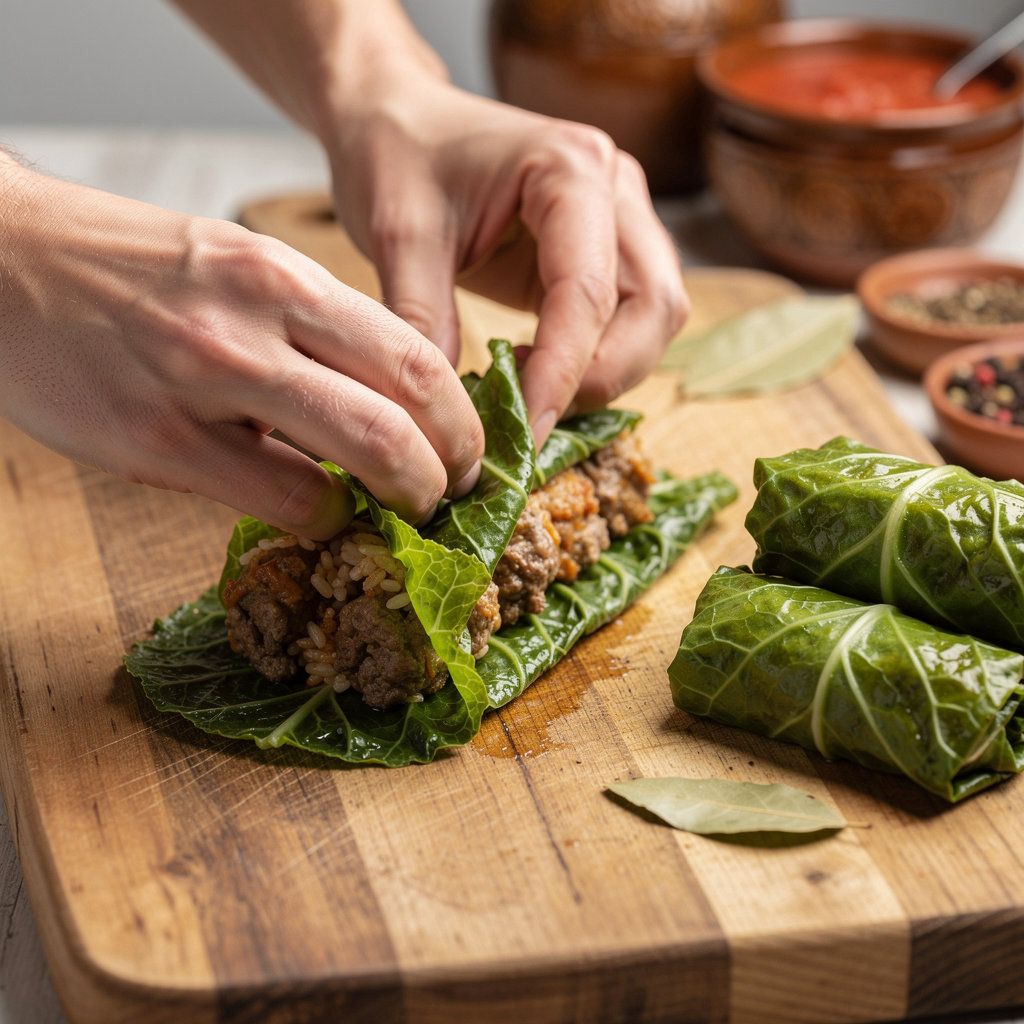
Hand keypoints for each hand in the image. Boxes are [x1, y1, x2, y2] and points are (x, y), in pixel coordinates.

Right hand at [0, 158, 482, 536]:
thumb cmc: (129, 272)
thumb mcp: (234, 268)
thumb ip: (311, 334)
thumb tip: (381, 409)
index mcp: (282, 273)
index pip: (416, 352)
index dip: (462, 416)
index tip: (467, 447)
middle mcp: (256, 319)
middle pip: (409, 404)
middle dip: (454, 464)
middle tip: (454, 491)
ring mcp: (206, 380)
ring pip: (362, 453)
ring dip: (405, 496)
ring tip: (404, 511)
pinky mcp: (158, 441)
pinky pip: (281, 499)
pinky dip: (323, 519)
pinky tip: (320, 517)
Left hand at [327, 77, 688, 444]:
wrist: (397, 116)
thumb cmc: (395, 154)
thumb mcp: (396, 235)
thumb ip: (423, 320)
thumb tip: (446, 414)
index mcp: (569, 167)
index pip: (590, 292)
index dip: (563, 373)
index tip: (524, 432)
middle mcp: (613, 188)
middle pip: (654, 308)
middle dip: (601, 377)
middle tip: (531, 417)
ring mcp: (618, 219)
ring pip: (653, 320)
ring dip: (604, 373)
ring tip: (526, 392)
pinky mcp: (604, 252)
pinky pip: (626, 321)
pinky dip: (591, 360)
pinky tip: (531, 372)